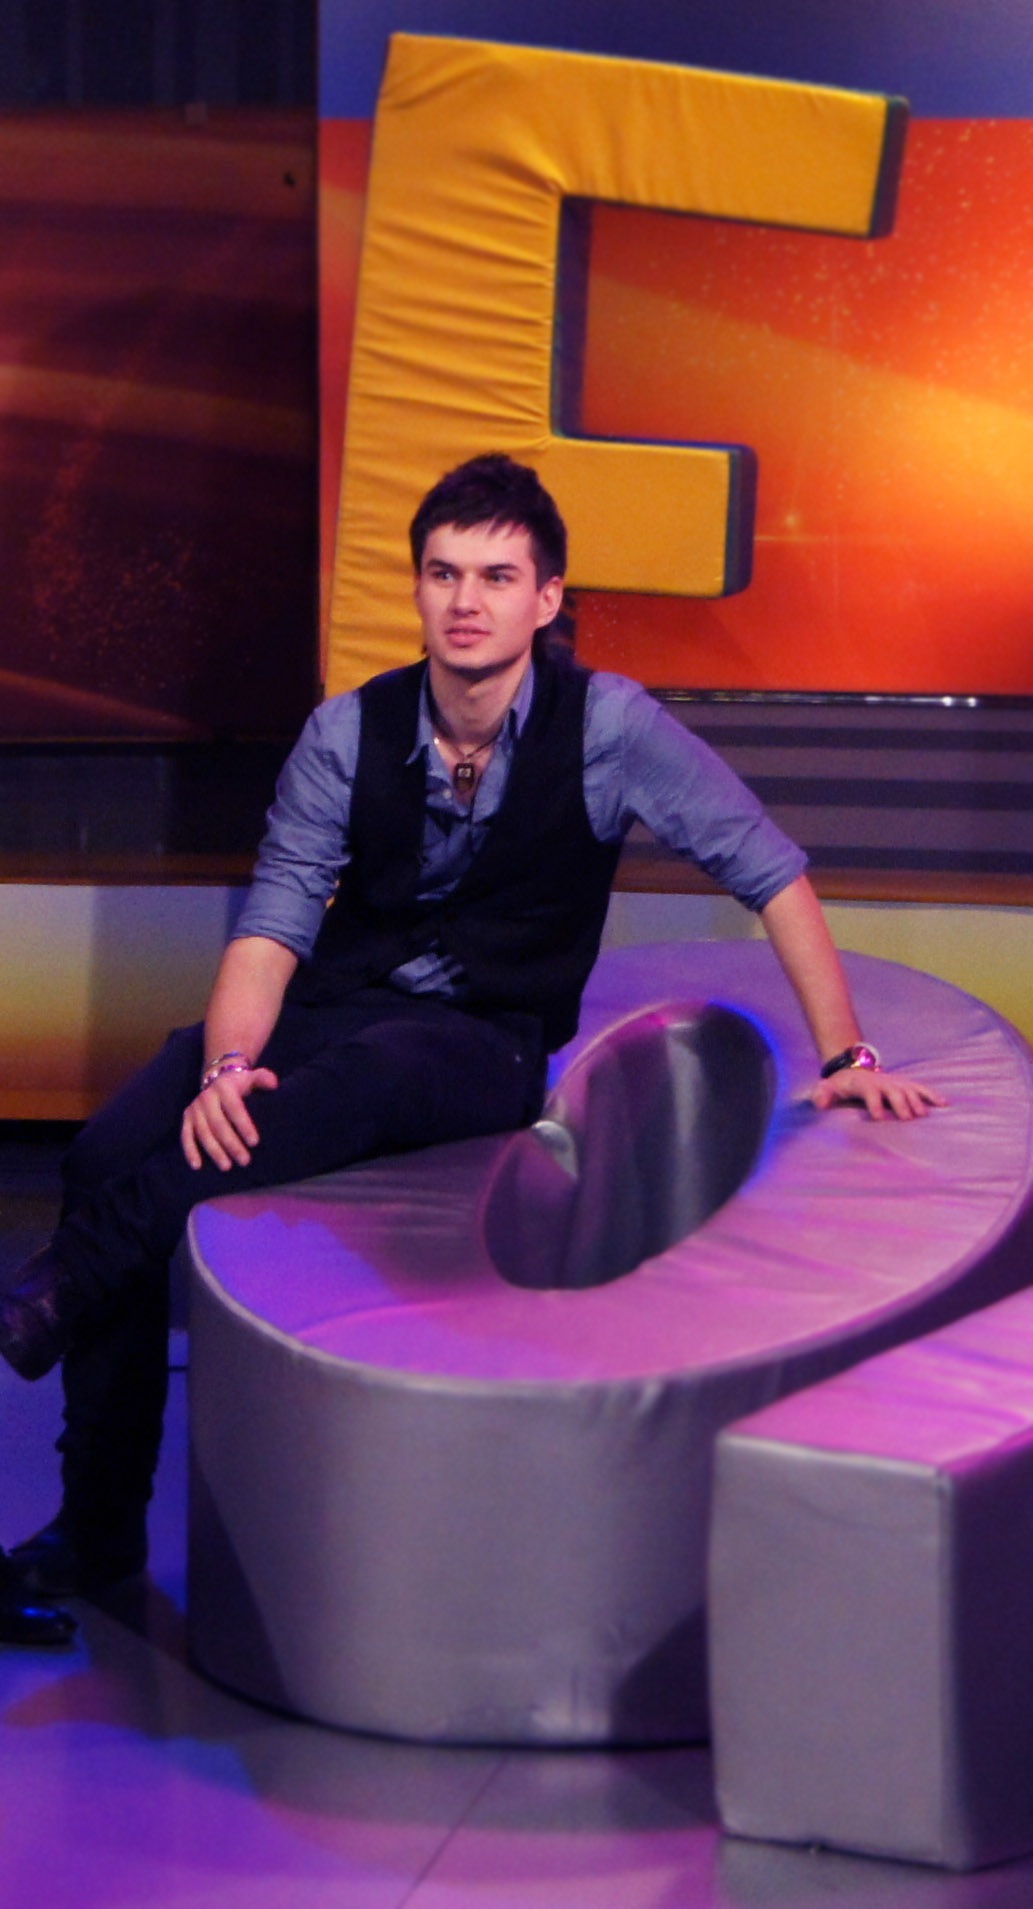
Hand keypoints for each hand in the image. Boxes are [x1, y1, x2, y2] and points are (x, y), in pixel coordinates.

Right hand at [181, 1066, 278, 1169]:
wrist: (216, 1078)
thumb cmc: (239, 1084)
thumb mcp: (251, 1078)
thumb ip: (263, 1078)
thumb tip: (274, 1084)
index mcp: (224, 1088)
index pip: (235, 1109)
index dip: (244, 1126)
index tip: (254, 1143)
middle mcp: (207, 1098)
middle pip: (218, 1124)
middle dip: (231, 1144)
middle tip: (245, 1161)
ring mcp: (195, 1109)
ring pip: (203, 1133)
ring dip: (214, 1151)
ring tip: (227, 1167)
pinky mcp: (187, 1118)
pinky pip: (186, 1136)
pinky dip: (190, 1151)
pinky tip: (197, 1166)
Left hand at [809, 1068, 946, 1121]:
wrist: (854, 1070)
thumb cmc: (841, 1085)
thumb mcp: (828, 1088)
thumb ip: (822, 1094)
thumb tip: (819, 1101)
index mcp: (865, 1084)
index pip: (870, 1093)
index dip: (874, 1104)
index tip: (878, 1118)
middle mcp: (883, 1082)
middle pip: (894, 1092)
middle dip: (901, 1104)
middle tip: (908, 1118)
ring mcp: (896, 1082)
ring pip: (910, 1089)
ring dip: (918, 1101)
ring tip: (925, 1115)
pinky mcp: (906, 1085)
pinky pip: (922, 1089)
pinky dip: (933, 1095)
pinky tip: (946, 1105)